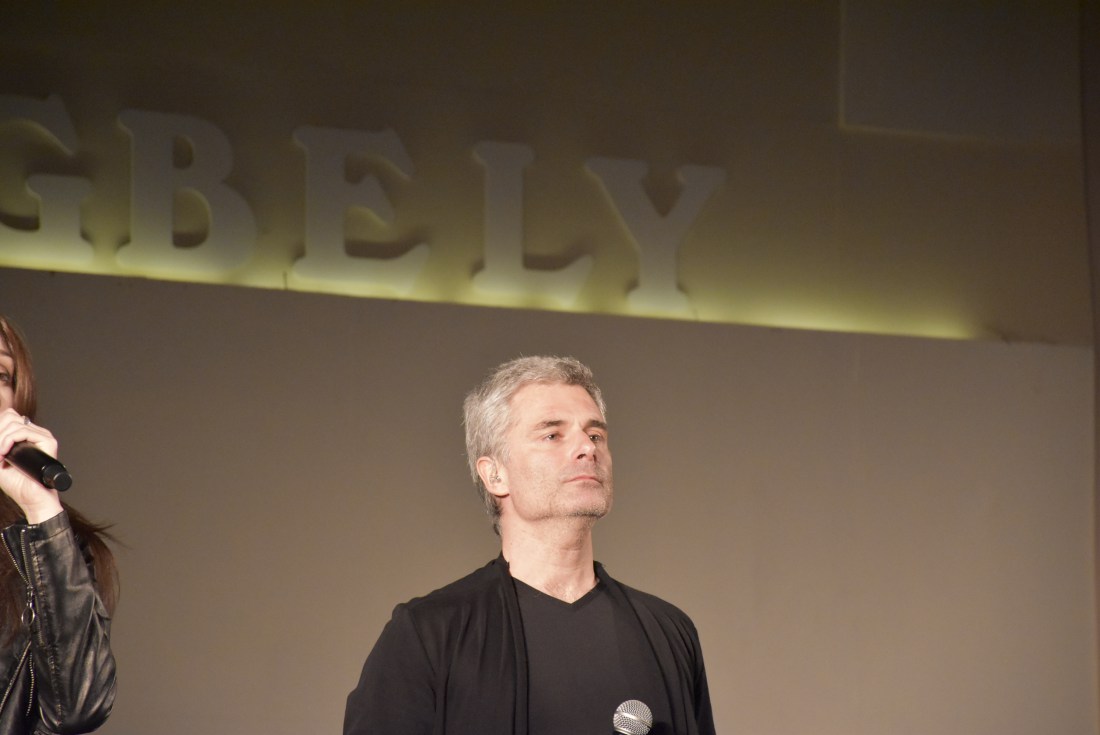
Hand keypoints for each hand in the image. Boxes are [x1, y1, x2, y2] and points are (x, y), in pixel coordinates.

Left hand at [0, 409, 63, 523]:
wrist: (32, 499)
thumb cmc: (18, 485)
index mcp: (25, 437)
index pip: (9, 416)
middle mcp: (35, 434)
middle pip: (10, 416)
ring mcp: (43, 437)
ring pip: (15, 423)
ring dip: (1, 439)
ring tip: (0, 455)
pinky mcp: (48, 442)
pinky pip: (24, 431)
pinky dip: (9, 441)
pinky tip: (5, 453)